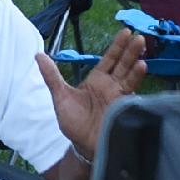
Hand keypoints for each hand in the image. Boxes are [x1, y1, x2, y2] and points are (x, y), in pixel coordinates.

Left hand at [45, 26, 145, 150]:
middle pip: (122, 63)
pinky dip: (136, 78)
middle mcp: (110, 86)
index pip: (109, 59)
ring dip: (135, 60)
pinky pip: (132, 91)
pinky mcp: (125, 107)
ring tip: (141, 47)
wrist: (84, 148)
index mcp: (96, 81)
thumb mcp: (60, 97)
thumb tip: (38, 55)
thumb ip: (52, 76)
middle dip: (129, 50)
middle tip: (137, 36)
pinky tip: (141, 67)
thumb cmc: (73, 123)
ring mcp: (119, 97)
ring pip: (129, 74)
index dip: (117, 46)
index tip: (126, 32)